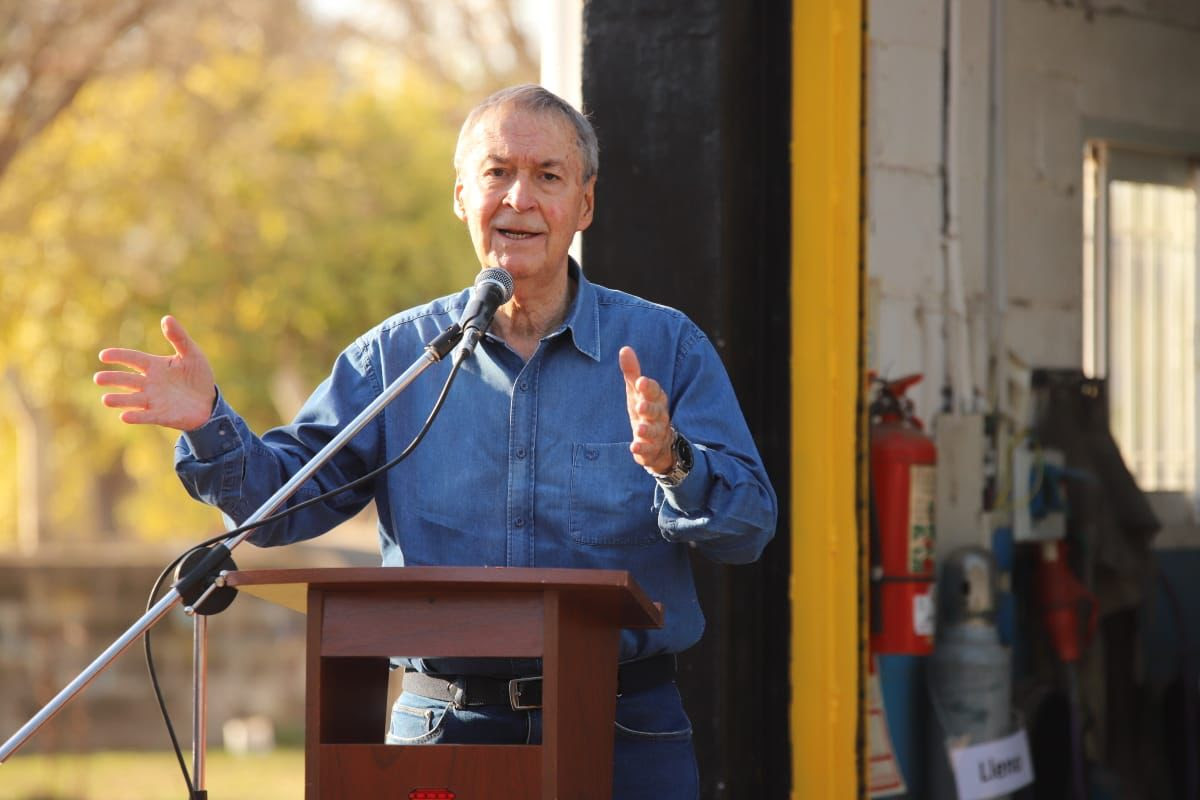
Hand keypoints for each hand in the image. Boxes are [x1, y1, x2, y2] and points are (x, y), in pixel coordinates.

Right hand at [94, 315, 216, 430]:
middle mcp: (149, 383)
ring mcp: (153, 400)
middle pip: (127, 380)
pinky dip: (136, 417)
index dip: (118, 356)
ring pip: (132, 399)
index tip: (103, 355)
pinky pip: (146, 416)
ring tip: (106, 399)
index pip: (133, 359)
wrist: (209, 401)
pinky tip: (124, 417)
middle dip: (113, 379)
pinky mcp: (161, 415)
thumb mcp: (192, 354)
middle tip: (98, 378)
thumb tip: (167, 318)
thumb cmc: (198, 375)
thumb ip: (179, 338)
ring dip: (119, 400)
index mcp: (154, 366)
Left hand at [619, 345, 673, 473]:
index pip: (655, 392)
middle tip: (640, 406)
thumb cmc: (646, 411)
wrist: (661, 444)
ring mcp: (657, 435)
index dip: (649, 387)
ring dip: (647, 431)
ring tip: (638, 429)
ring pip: (654, 432)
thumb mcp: (637, 392)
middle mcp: (659, 417)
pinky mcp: (652, 452)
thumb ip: (632, 372)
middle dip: (649, 408)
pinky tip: (634, 447)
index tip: (641, 381)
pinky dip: (642, 450)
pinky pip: (649, 451)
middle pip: (657, 411)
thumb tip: (624, 349)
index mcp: (656, 400)